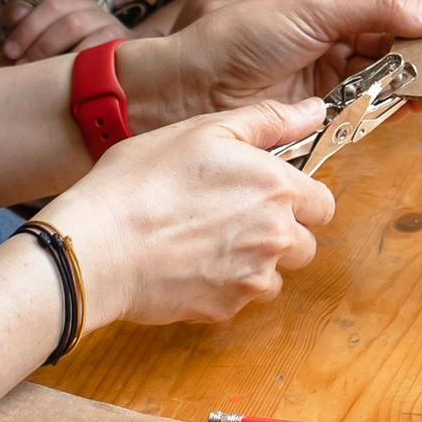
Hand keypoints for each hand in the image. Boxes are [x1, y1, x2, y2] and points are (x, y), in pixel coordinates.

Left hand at [0, 0, 170, 67]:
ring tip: (42, 76)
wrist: (118, 73)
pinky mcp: (128, 52)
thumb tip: (11, 14)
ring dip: (61, 55)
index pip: (55, 6)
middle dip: (42, 44)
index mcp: (78, 6)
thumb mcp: (49, 36)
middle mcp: (99, 15)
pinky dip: (88, 64)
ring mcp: (116, 32)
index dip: (29, 26)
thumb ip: (29, 23)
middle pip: (71, 21)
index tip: (9, 51)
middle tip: (21, 67)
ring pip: (92, 36)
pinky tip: (71, 80)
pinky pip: (108, 54)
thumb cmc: (74, 54)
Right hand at [61, 95, 336, 329]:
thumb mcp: (205, 130)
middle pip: (304, 244)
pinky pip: (239, 299)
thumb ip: (268, 121)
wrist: (97, 246)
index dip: (298, 197)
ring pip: (274, 276)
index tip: (269, 194)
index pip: (323, 204)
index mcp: (276, 187)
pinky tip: (188, 263)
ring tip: (206, 241)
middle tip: (232, 217)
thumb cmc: (142, 182)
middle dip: (279, 233)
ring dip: (253, 263)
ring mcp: (251, 278)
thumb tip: (313, 111)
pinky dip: (222, 285)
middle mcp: (275, 236)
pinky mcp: (224, 309)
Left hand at [175, 0, 421, 119]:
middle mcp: (340, 26)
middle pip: (397, 38)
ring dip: (411, 81)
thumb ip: (377, 8)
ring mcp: (335, 66)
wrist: (199, 89)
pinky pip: (372, 104)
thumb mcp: (314, 9)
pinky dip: (393, 106)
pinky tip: (411, 107)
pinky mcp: (330, 104)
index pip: (395, 2)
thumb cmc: (244, 36)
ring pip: (389, 72)